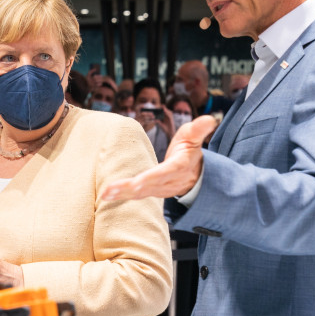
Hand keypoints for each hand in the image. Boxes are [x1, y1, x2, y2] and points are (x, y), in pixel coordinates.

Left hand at [100, 114, 218, 200]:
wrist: (194, 175)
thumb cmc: (189, 152)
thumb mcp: (194, 138)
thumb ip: (199, 129)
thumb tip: (210, 118)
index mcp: (178, 167)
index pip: (164, 173)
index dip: (151, 178)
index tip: (137, 183)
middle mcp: (168, 181)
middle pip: (147, 186)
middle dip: (128, 189)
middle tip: (109, 190)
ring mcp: (159, 190)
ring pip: (140, 194)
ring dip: (121, 195)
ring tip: (104, 194)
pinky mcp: (151, 193)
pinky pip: (136, 196)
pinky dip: (121, 197)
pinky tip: (106, 196)